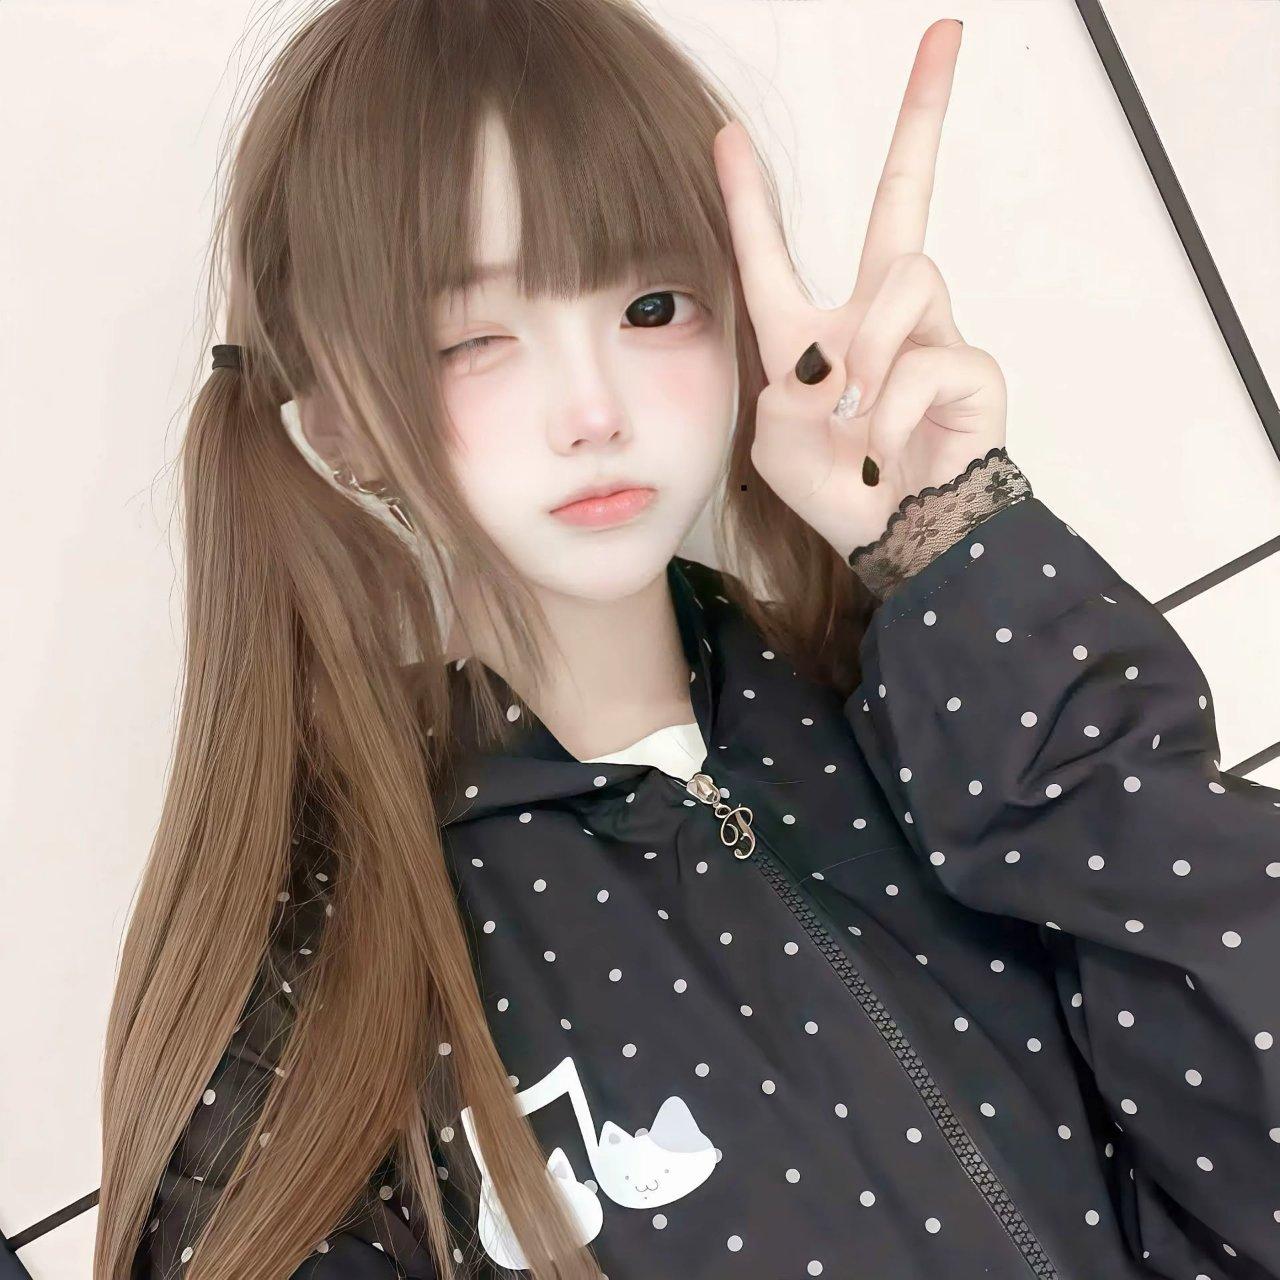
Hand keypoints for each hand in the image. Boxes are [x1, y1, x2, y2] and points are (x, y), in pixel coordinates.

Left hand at [713, 18, 1007, 559]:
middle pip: (902, 197)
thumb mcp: (774, 438)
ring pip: (909, 275)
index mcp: (815, 331)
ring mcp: (931, 335)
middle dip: (922, 115)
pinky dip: (891, 408)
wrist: (893, 543)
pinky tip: (883, 442)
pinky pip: (926, 357)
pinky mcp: (973, 367)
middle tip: (943, 33)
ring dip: (872, 348)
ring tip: (856, 412)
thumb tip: (836, 353)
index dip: (749, 198)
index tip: (725, 137)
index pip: (775, 252)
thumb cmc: (835, 488)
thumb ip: (781, 382)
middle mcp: (878, 317)